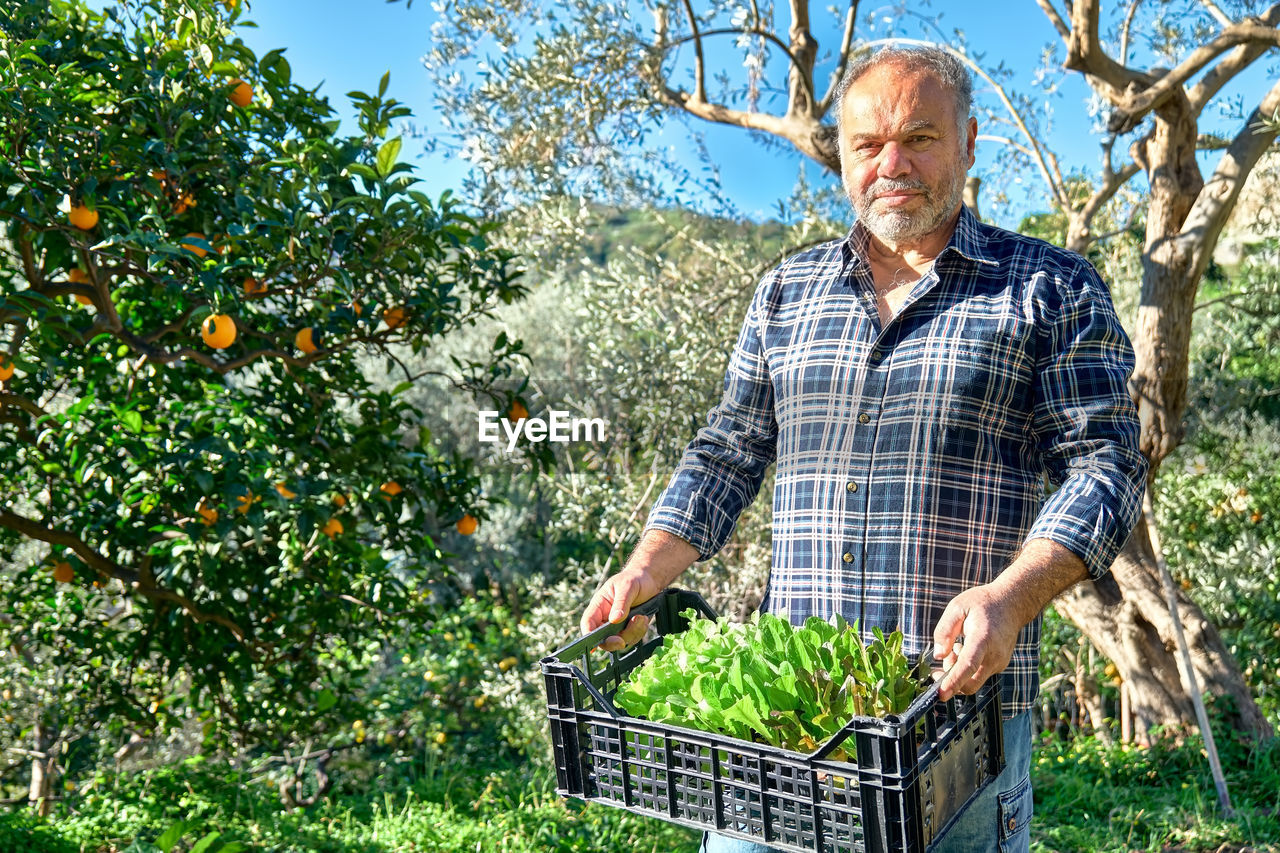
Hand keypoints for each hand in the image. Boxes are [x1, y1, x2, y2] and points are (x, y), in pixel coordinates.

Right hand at [581, 569, 665, 652]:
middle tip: (622, 641)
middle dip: (613, 641)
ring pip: (620, 641)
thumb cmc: (634, 579)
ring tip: (641, 617)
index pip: (588, 622)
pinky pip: (633, 639)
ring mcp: (619, 626)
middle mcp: (606, 618)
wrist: (650, 580)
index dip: (588, 634)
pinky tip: (644, 618)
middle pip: (602, 638)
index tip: (594, 644)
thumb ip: (621, 602)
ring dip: (632, 632)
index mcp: (599, 606)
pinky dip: (640, 631)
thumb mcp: (627, 586)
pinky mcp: (631, 629)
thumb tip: (614, 620)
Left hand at [932, 583, 1022, 700]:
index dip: (954, 682)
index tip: (942, 694)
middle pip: (970, 683)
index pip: (968, 665)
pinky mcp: (1000, 666)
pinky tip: (966, 649)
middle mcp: (994, 655)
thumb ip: (944, 630)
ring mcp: (999, 662)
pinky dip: (967, 670)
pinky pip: (978, 675)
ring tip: (956, 646)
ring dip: (958, 672)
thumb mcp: (957, 607)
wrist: (1011, 604)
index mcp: (983, 638)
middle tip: (941, 661)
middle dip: (950, 680)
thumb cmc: (982, 604)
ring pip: (973, 681)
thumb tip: (938, 655)